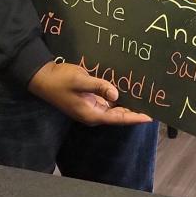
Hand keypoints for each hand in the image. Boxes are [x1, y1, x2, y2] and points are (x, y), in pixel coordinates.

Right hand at [28, 61, 152, 126]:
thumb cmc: (61, 80)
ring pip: (113, 109)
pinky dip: (118, 99)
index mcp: (91, 113)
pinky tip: (127, 92)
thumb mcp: (81, 81)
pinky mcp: (88, 101)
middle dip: (134, 112)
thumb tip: (116, 95)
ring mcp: (90, 107)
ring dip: (127, 106)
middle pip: (118, 116)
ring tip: (144, 100)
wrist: (43, 78)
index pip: (118, 118)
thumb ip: (99, 87)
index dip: (134, 118)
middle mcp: (93, 114)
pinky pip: (107, 102)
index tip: (150, 117)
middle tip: (152, 107)